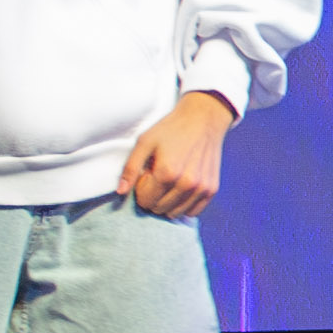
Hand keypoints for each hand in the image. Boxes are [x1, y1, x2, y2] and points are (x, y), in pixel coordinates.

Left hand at [118, 90, 233, 221]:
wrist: (203, 119)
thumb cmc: (171, 129)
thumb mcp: (145, 142)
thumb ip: (130, 168)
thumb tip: (120, 192)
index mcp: (167, 173)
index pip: (145, 201)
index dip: (142, 188)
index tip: (148, 173)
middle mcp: (186, 184)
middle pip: (159, 209)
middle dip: (154, 196)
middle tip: (159, 176)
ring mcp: (201, 188)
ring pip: (175, 213)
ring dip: (169, 201)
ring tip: (171, 180)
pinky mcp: (212, 189)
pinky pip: (193, 212)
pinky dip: (184, 205)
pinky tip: (182, 189)